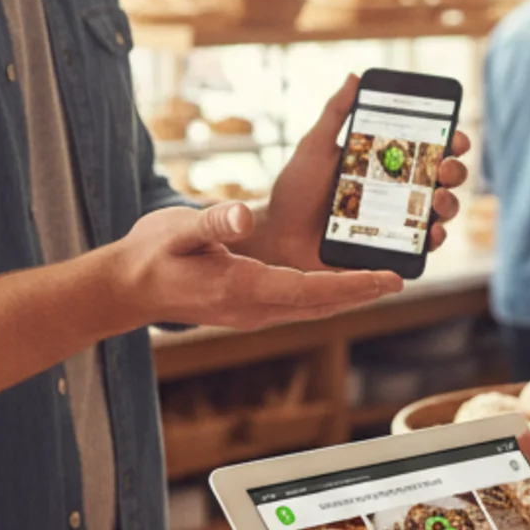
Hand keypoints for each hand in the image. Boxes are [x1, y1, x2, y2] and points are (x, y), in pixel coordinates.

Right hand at [110, 201, 398, 327]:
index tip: (386, 279)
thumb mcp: (178, 229)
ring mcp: (253, 311)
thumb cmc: (151, 254)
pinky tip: (342, 281)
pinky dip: (326, 293)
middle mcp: (253, 307)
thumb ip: (212, 223)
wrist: (129, 286)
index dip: (351, 285)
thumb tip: (243, 217)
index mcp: (241, 288)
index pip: (309, 290)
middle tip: (400, 279)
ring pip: (312, 307)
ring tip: (382, 281)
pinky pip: (299, 303)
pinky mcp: (251, 306)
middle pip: (320, 304)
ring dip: (347, 295)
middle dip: (361, 292)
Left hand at [246, 76, 471, 269]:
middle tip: (445, 167)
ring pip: (442, 211)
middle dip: (455, 170)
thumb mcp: (315, 147)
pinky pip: (424, 246)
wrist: (277, 237)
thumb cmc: (294, 192)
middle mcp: (398, 191)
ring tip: (439, 198)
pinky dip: (436, 239)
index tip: (454, 137)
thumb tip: (354, 77)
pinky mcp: (392, 250)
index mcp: (385, 162)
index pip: (428, 148)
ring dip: (451, 203)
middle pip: (444, 178)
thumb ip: (336, 113)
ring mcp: (398, 222)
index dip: (449, 140)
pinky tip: (433, 233)